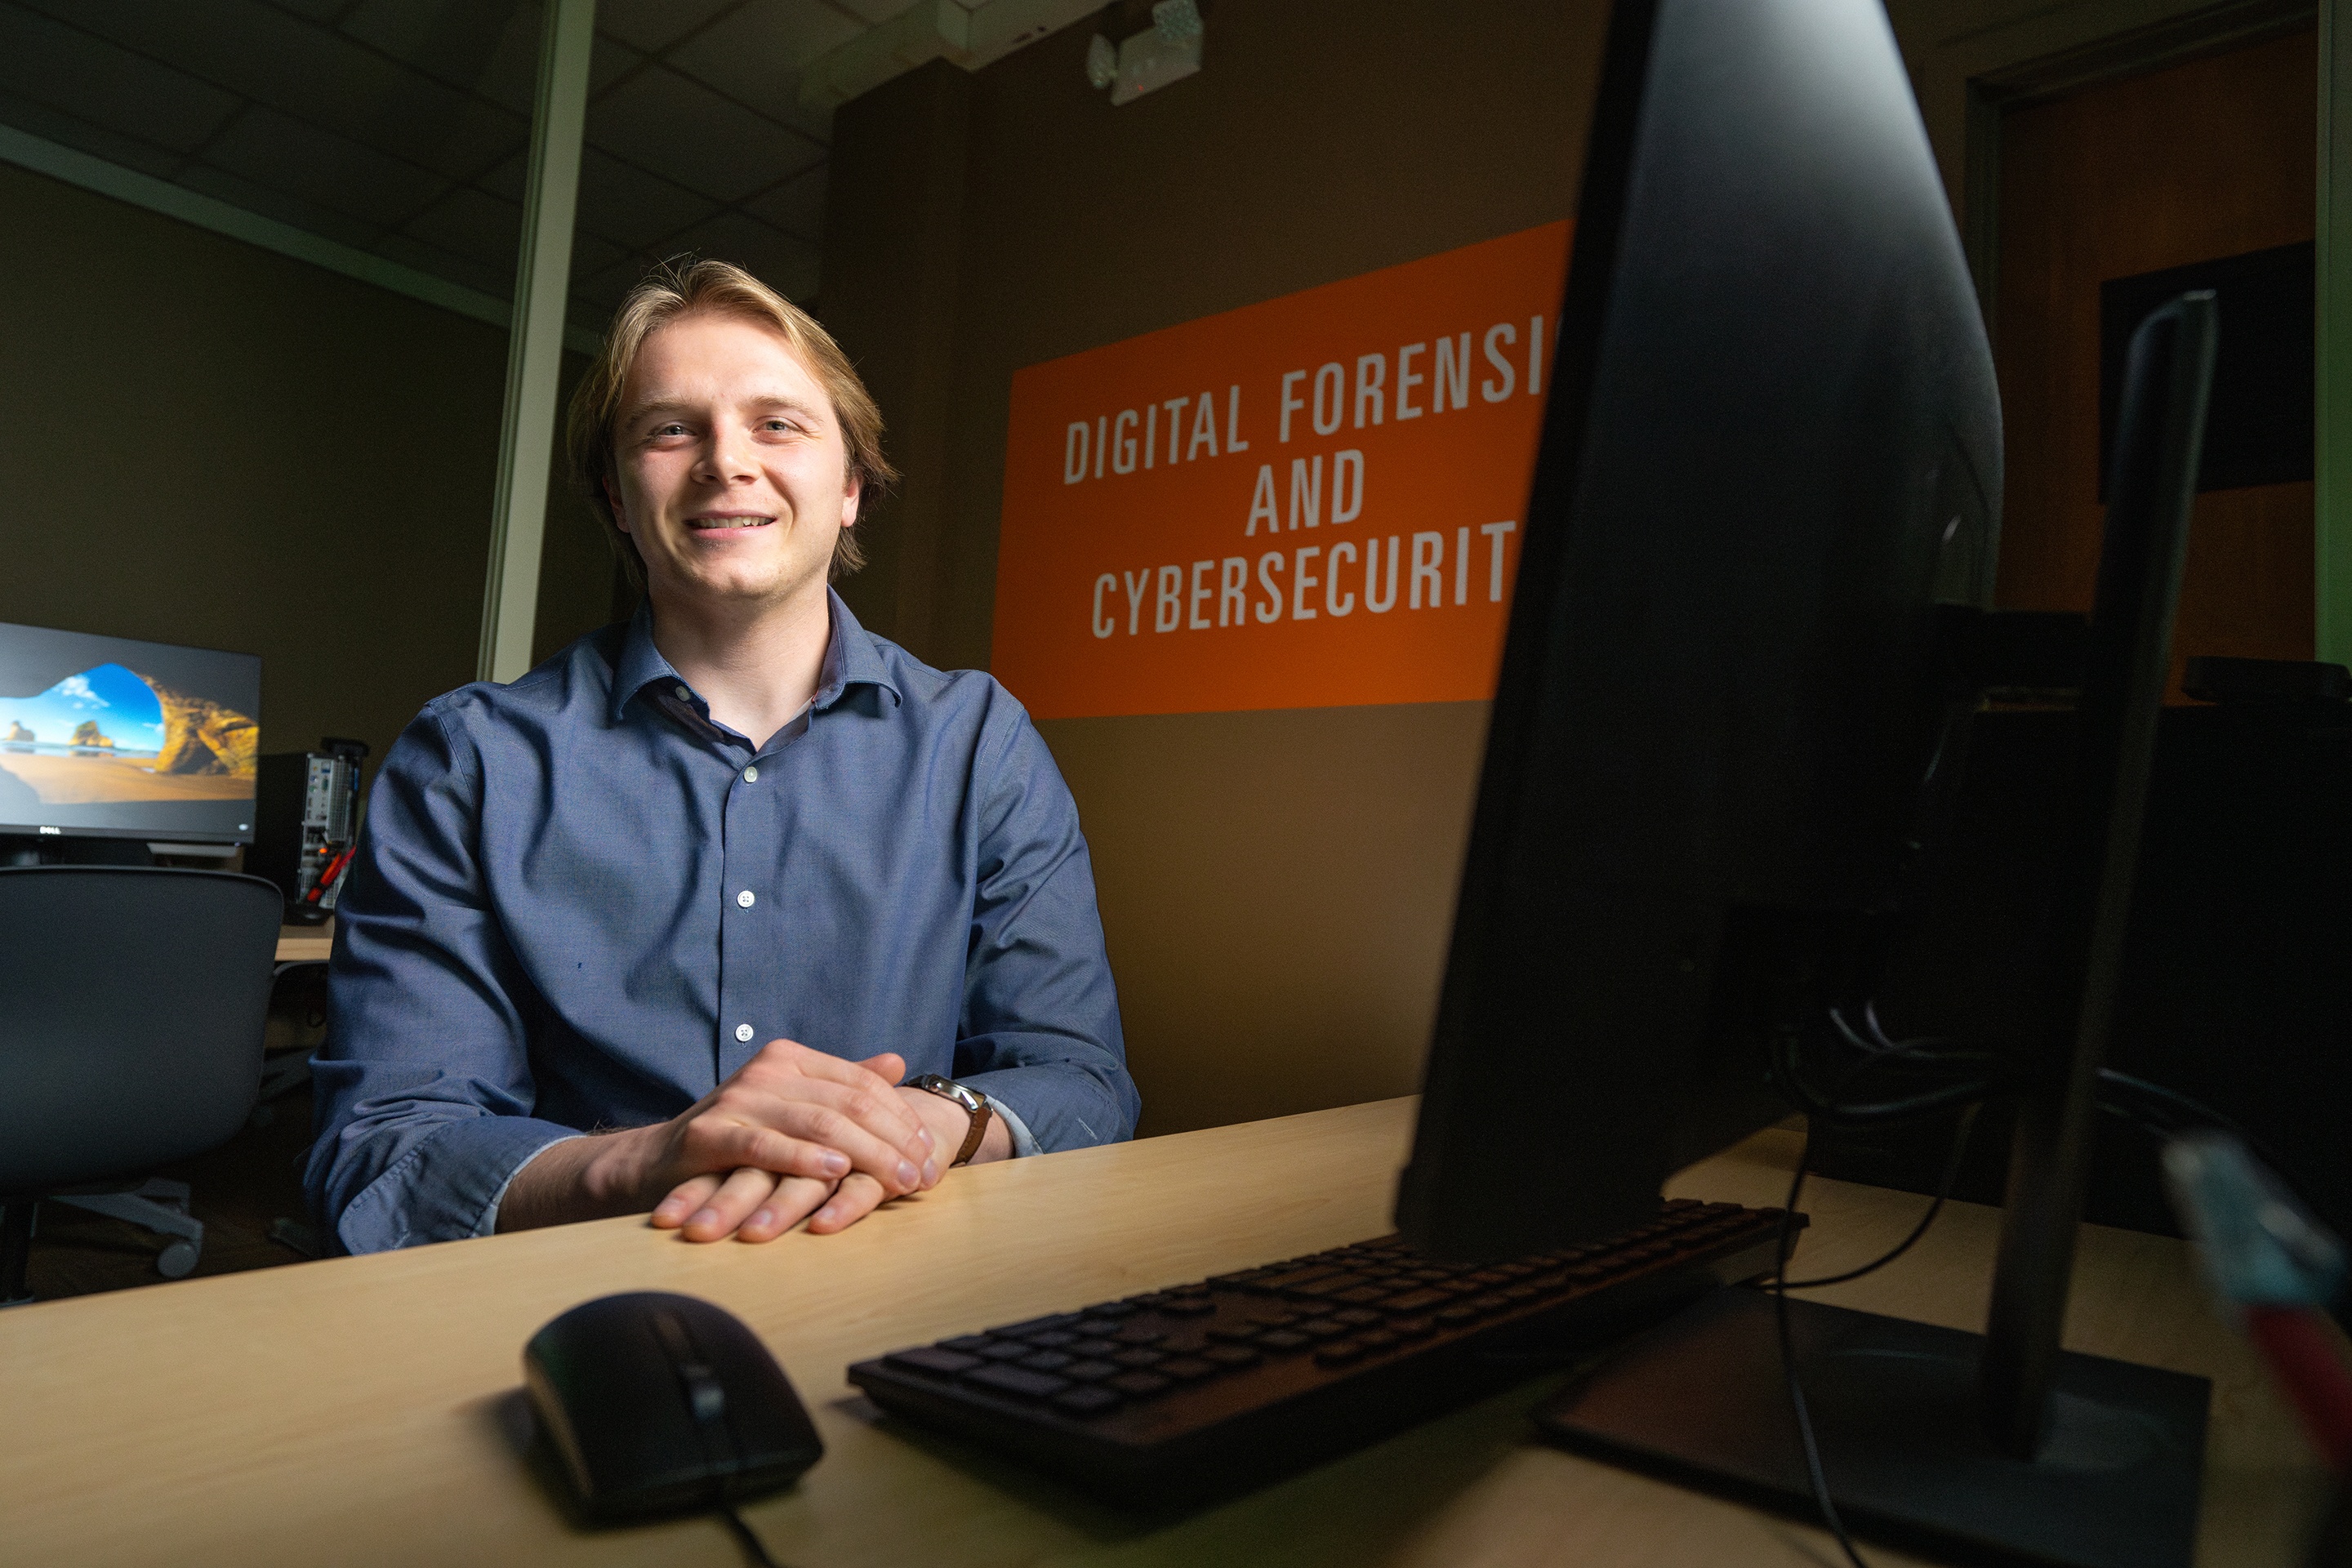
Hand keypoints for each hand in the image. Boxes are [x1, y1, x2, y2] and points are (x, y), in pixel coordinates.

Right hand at [650, 1082, 1011, 1242]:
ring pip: (819, 1123)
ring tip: (898, 1181)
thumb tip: (898, 1061)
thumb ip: (844, 1083)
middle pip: (849, 1103)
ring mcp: (739, 1098)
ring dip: (866, 1155)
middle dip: (894, 1141)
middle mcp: (768, 1070)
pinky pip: (767, 1145)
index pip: (862, 1083)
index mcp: (791, 1058)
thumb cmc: (739, 1135)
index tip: (928, 1150)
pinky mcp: (712, 1133)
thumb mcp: (795, 1105)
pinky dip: (804, 1158)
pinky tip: (836, 1171)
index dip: (901, 1117)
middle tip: (923, 1174)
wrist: (661, 1161)